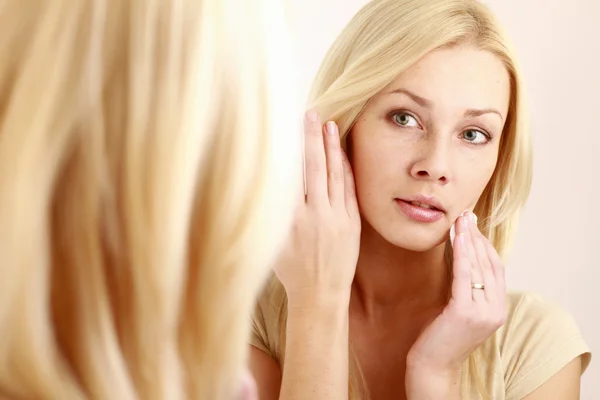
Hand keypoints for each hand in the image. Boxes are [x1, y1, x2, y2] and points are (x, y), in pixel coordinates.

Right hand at [273, 110, 360, 303]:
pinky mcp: (352, 224)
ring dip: (331, 147)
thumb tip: (265, 182)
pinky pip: (349, 190)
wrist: (319, 295)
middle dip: (311, 137)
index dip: (289, 148)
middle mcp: (314, 216)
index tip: (286, 127)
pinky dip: (345, 169)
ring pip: (334, 174)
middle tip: (310, 113)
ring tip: (328, 125)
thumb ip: (272, 213)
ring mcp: (336, 219)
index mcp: (291, 220)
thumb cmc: (290, 270)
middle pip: (313, 167)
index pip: (290, 174)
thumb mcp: (272, 243)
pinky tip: (342, 153)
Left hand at [406, 211, 505, 382]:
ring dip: (468, 239)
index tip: (474, 225)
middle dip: (477, 236)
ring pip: (477, 266)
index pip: (497, 268)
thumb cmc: (442, 337)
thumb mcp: (462, 309)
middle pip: (490, 263)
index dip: (486, 244)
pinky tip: (455, 237)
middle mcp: (496, 310)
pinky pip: (463, 275)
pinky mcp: (465, 311)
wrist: (433, 366)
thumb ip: (468, 289)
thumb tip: (463, 258)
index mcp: (499, 309)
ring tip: (460, 220)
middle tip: (467, 215)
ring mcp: (483, 312)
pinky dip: (460, 253)